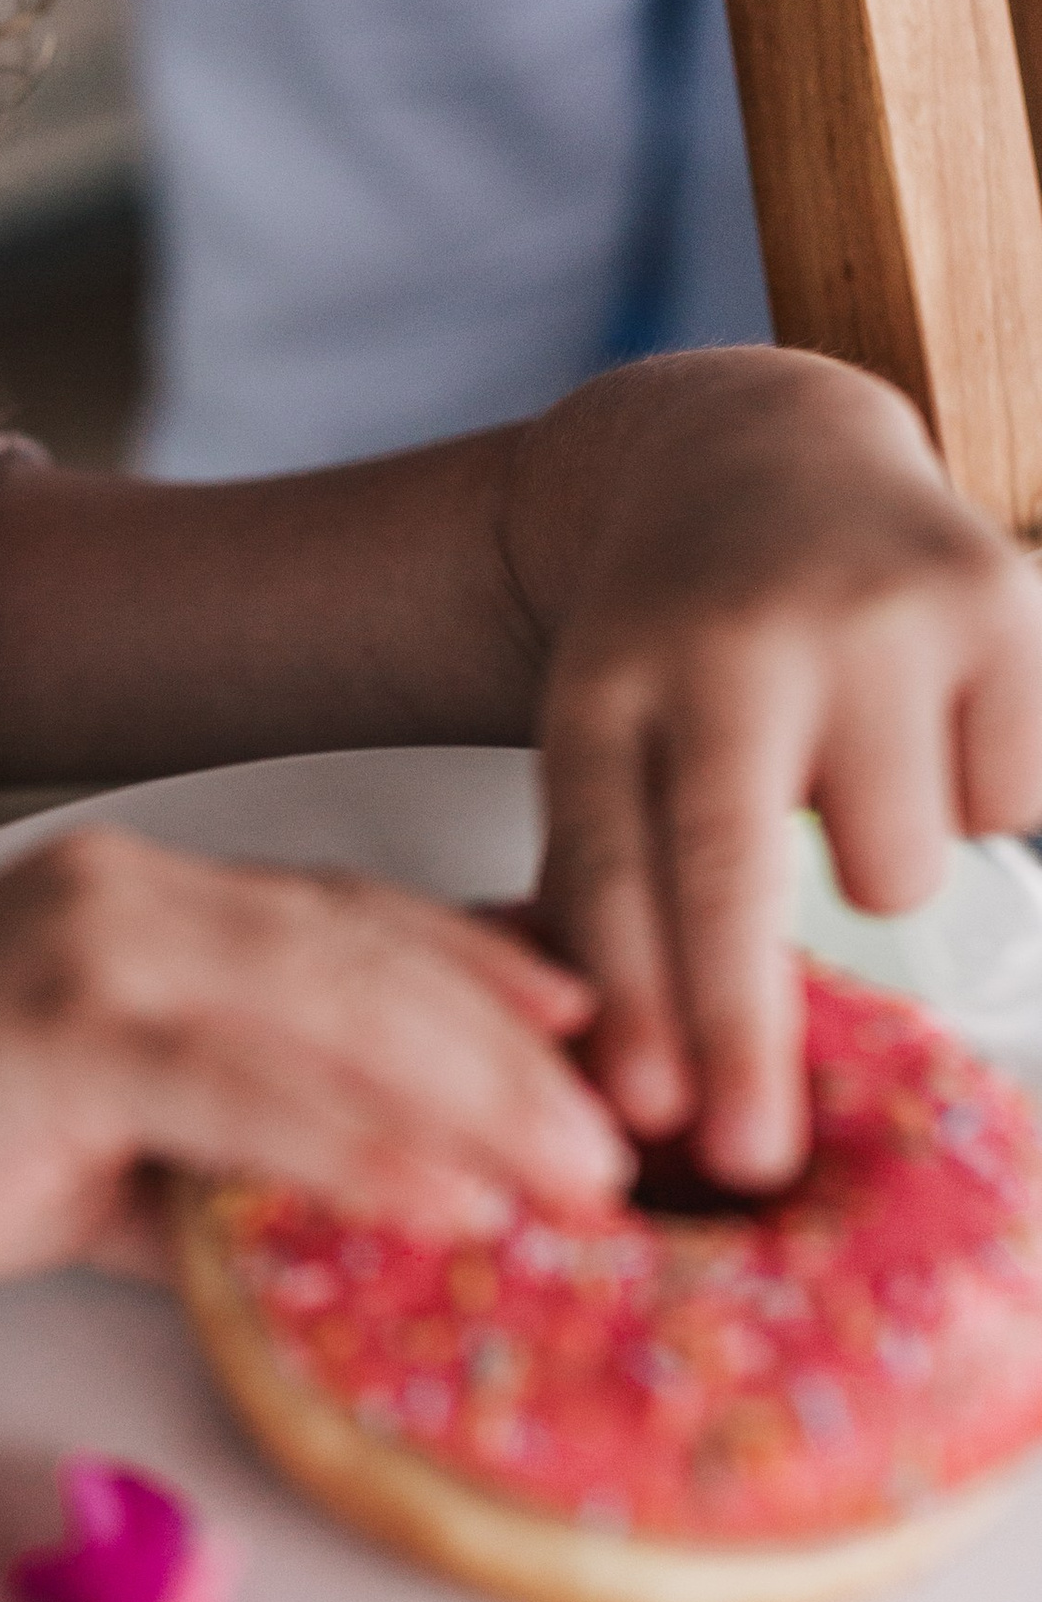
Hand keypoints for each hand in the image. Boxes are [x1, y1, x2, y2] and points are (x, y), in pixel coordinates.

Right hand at [0, 826, 629, 1294]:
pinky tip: (446, 1202)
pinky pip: (245, 1090)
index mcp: (142, 894)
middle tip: (623, 1139)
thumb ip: (224, 1167)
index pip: (346, 918)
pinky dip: (360, 1147)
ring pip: (331, 1012)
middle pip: (366, 959)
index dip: (477, 969)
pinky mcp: (58, 1031)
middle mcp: (130, 892)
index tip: (584, 1029)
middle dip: (510, 1049)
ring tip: (574, 1180)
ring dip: (471, 1098)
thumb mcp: (102, 1148)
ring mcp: (93, 950)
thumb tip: (350, 1236)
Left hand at [519, 352, 1041, 1185]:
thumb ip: (609, 882)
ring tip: (852, 780)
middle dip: (742, 1030)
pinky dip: (978, 796)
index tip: (653, 1121)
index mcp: (607, 682)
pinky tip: (930, 725)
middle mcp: (728, 636)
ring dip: (884, 871)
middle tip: (754, 1154)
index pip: (611, 868)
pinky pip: (1010, 802)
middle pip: (735, 877)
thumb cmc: (674, 635)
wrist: (753, 447)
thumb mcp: (601, 728)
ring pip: (899, 865)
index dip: (635, 1002)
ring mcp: (869, 610)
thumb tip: (643, 1079)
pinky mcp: (997, 593)